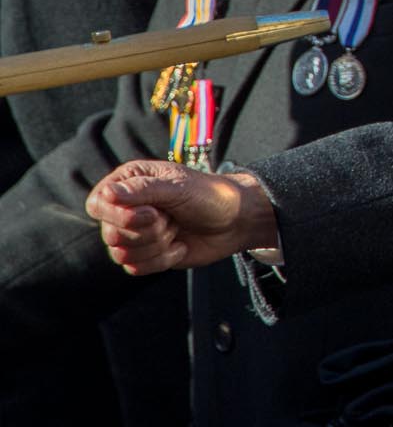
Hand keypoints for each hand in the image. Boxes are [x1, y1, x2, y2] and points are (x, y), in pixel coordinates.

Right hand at [87, 161, 276, 274]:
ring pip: (122, 253)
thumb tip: (106, 194)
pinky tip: (179, 245)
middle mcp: (126, 208)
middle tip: (172, 217)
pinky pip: (135, 268)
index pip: (98, 204)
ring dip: (158, 244)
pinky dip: (163, 259)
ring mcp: (134, 233)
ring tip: (177, 227)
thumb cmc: (210, 195)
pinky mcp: (144, 255)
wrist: (235, 221)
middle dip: (149, 230)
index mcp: (130, 182)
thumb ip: (142, 190)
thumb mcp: (179, 187)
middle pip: (111, 233)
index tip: (150, 212)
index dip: (118, 214)